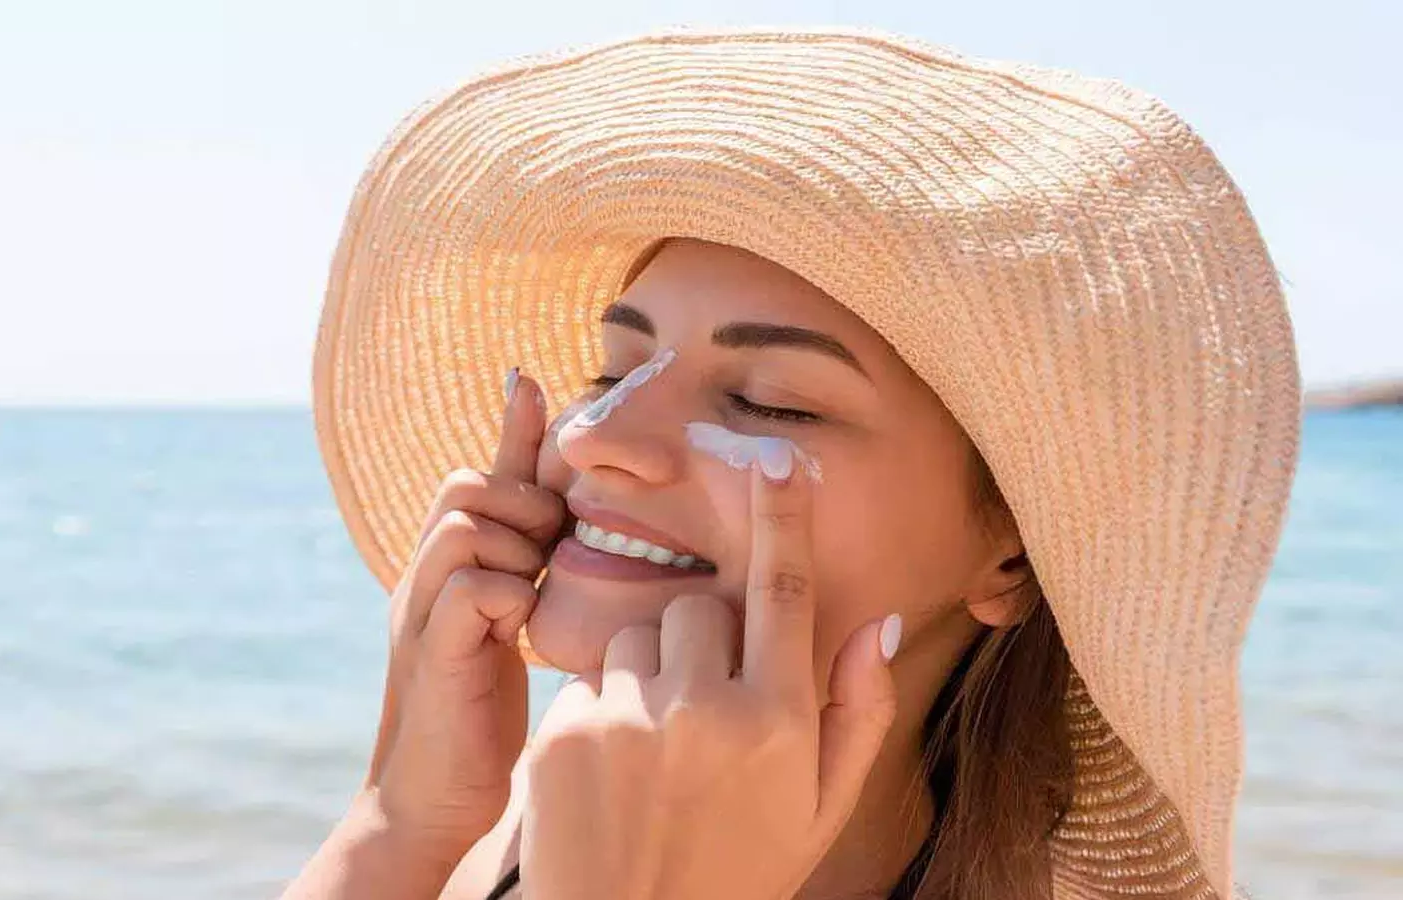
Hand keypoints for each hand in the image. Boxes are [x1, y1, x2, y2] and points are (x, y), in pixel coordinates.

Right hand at [364, 370, 564, 860]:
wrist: (435, 795)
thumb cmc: (485, 704)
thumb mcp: (515, 617)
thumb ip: (534, 560)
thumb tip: (567, 503)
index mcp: (448, 563)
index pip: (478, 474)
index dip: (511, 430)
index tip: (529, 381)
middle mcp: (425, 575)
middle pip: (466, 485)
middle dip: (522, 503)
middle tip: (550, 552)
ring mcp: (421, 611)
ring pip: (466, 526)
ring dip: (517, 548)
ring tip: (534, 591)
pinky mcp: (431, 653)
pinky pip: (471, 587)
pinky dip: (507, 596)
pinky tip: (520, 629)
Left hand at [520, 442, 899, 899]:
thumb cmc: (740, 872)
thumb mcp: (821, 810)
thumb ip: (858, 713)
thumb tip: (880, 622)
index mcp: (778, 723)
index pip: (784, 592)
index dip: (784, 516)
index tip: (779, 458)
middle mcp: (705, 711)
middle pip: (698, 607)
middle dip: (702, 639)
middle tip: (702, 711)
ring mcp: (628, 719)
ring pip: (638, 635)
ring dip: (650, 670)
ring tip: (654, 750)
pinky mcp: (564, 732)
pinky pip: (591, 676)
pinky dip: (603, 705)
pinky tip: (612, 770)